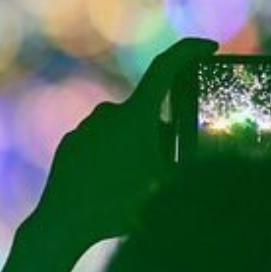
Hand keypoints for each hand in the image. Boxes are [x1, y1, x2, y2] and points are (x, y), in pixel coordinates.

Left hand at [30, 38, 215, 251]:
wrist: (62, 224)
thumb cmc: (118, 206)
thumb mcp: (167, 188)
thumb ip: (189, 167)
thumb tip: (208, 161)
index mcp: (137, 114)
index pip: (167, 66)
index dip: (190, 51)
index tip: (208, 47)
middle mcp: (110, 113)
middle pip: (149, 113)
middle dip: (163, 134)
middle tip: (167, 168)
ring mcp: (87, 127)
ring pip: (125, 130)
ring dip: (137, 148)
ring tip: (137, 187)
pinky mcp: (71, 144)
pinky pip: (101, 144)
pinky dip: (113, 159)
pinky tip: (112, 188)